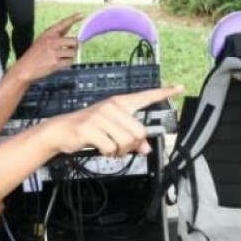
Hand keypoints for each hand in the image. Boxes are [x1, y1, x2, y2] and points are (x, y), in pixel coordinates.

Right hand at [9, 13, 81, 82]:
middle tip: (70, 50)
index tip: (81, 14)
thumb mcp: (43, 40)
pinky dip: (68, 63)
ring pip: (74, 52)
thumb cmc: (35, 53)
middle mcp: (52, 41)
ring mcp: (54, 52)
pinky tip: (61, 63)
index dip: (73, 19)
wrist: (25, 67)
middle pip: (74, 41)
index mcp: (48, 34)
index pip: (63, 24)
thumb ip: (57, 34)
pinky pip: (70, 61)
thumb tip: (69, 25)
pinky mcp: (55, 63)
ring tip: (63, 57)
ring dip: (71, 56)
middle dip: (75, 47)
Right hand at [49, 85, 182, 156]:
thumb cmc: (90, 129)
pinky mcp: (91, 128)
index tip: (179, 87)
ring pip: (127, 141)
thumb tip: (146, 149)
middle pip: (139, 132)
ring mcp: (101, 116)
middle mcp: (112, 106)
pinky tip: (102, 149)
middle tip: (120, 147)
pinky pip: (111, 147)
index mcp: (120, 103)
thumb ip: (132, 138)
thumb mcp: (112, 131)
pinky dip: (109, 153)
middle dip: (132, 145)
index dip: (164, 92)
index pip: (146, 96)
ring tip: (110, 147)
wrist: (61, 131)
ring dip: (120, 151)